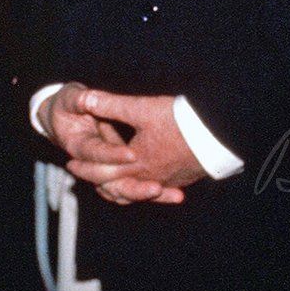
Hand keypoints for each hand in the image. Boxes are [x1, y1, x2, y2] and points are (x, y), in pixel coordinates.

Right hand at [39, 82, 164, 202]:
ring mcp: (106, 171)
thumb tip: (86, 98)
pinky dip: (156, 194)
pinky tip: (178, 193)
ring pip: (128, 191)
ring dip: (149, 194)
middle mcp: (91, 164)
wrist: (57, 118)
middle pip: (115, 185)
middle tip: (157, 187)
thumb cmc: (66, 106)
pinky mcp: (118, 173)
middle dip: (137, 188)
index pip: (97, 156)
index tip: (133, 154)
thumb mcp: (72, 99)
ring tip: (176, 195)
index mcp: (79, 145)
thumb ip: (84, 100)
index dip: (113, 155)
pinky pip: (136, 189)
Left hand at [67, 89, 203, 203]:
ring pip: (137, 191)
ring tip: (110, 183)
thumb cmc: (180, 120)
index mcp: (136, 163)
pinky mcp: (182, 179)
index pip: (103, 171)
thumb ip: (111, 105)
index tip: (71, 164)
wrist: (218, 134)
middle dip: (98, 180)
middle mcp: (150, 178)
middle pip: (118, 186)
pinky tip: (145, 182)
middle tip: (83, 174)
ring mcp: (168, 181)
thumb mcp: (142, 108)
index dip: (85, 167)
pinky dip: (143, 188)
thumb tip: (85, 99)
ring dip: (120, 188)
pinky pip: (157, 189)